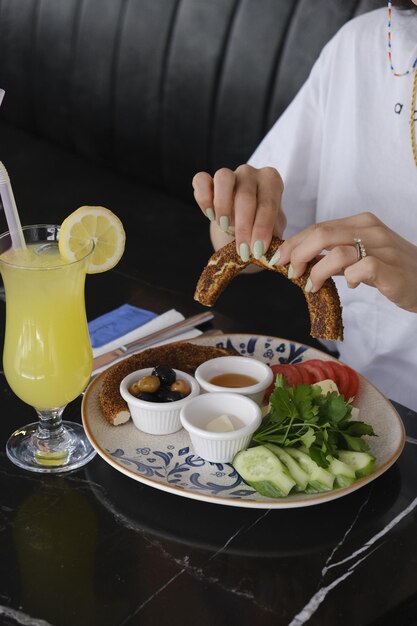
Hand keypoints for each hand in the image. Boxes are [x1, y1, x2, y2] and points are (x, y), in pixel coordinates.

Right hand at [192, 165, 285, 259]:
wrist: (241, 224)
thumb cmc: (259, 225)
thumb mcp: (272, 230)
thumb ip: (273, 234)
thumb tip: (272, 249)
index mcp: (271, 181)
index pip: (268, 203)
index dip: (262, 228)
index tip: (258, 250)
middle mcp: (250, 173)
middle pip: (245, 194)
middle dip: (244, 226)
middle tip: (243, 250)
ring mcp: (228, 173)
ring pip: (223, 178)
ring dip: (223, 205)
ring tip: (224, 227)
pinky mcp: (207, 179)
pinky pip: (201, 180)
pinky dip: (203, 197)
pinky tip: (209, 215)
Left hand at [275, 212, 416, 313]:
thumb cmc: (393, 269)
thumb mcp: (361, 256)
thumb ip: (335, 256)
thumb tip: (303, 262)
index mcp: (361, 222)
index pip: (319, 227)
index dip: (295, 243)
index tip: (279, 258)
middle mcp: (370, 229)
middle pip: (321, 234)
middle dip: (297, 253)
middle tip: (288, 271)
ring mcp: (382, 248)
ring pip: (336, 251)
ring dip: (317, 270)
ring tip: (311, 285)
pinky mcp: (390, 268)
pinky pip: (360, 269)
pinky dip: (347, 279)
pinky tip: (348, 286)